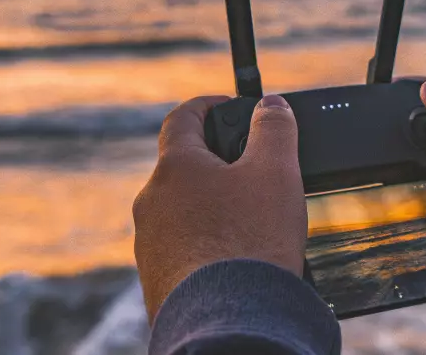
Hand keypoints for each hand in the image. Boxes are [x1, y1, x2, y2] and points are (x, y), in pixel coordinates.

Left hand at [133, 94, 307, 322]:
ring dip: (210, 208)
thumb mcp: (276, 172)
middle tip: (251, 173)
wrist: (230, 321)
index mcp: (175, 169)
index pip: (182, 118)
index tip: (229, 106)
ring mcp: (150, 244)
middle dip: (216, 165)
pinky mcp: (157, 280)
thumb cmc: (251, 243)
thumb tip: (270, 106)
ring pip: (181, 211)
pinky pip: (181, 250)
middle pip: (183, 168)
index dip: (207, 105)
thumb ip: (274, 129)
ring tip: (248, 224)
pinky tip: (233, 259)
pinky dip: (205, 246)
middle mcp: (152, 203)